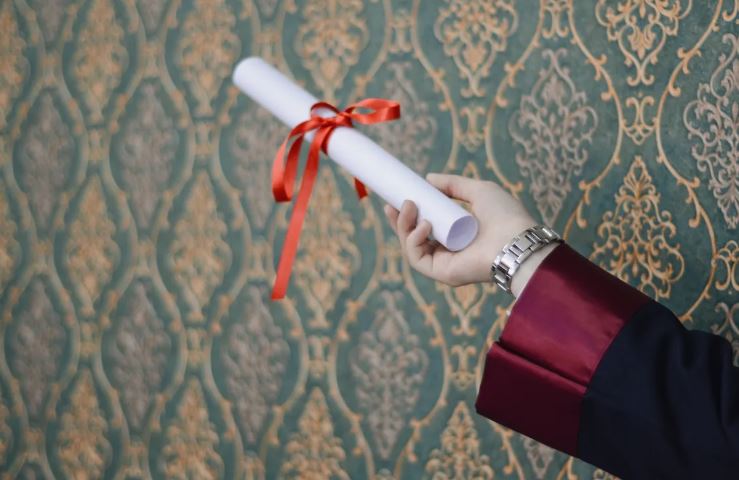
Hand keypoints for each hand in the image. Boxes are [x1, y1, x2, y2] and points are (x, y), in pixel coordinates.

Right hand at [384, 173, 553, 295]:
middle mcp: (448, 251)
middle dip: (400, 221)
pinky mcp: (442, 274)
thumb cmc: (506, 216)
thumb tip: (428, 179)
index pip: (425, 226)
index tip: (400, 197)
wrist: (517, 239)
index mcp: (456, 235)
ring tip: (409, 207)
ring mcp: (444, 264)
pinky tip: (424, 226)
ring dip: (404, 227)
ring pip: (412, 248)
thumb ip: (454, 184)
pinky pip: (417, 259)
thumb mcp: (478, 191)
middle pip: (414, 238)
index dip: (409, 214)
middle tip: (392, 204)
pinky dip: (413, 241)